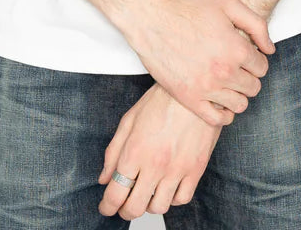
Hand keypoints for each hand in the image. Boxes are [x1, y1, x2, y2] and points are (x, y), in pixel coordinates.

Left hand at [97, 82, 229, 219]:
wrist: (194, 89)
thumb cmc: (161, 100)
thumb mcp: (129, 120)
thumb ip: (113, 151)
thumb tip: (104, 178)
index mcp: (134, 151)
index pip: (115, 194)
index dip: (107, 206)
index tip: (106, 207)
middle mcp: (154, 164)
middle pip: (135, 207)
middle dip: (125, 211)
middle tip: (124, 206)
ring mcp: (176, 169)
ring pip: (159, 207)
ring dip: (149, 205)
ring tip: (147, 193)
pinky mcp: (195, 169)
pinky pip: (182, 199)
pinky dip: (172, 198)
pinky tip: (168, 187)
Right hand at [126, 0, 274, 125]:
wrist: (153, 20)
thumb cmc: (188, 10)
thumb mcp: (227, 4)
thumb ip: (256, 24)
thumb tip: (270, 49)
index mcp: (236, 49)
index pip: (262, 67)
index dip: (255, 59)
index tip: (243, 54)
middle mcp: (224, 71)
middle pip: (253, 87)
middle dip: (248, 76)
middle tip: (234, 66)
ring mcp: (207, 88)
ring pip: (239, 105)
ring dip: (237, 93)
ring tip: (226, 81)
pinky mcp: (190, 99)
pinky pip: (218, 119)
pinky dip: (224, 113)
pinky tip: (218, 99)